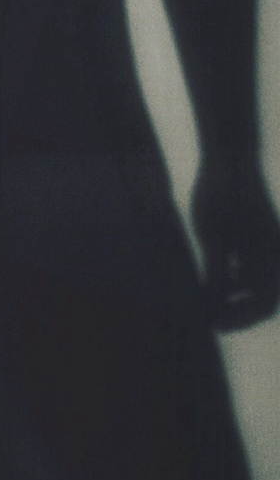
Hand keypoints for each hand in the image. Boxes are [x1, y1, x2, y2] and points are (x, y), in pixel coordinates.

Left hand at [193, 160, 279, 330]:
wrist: (230, 156)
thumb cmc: (219, 193)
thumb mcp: (211, 235)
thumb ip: (215, 272)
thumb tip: (210, 305)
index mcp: (270, 257)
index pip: (262, 305)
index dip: (238, 319)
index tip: (212, 324)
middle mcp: (275, 254)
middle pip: (263, 299)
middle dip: (239, 313)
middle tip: (209, 320)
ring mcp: (269, 245)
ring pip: (258, 284)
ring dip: (238, 296)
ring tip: (207, 301)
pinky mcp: (259, 236)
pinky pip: (253, 267)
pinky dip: (237, 278)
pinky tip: (213, 277)